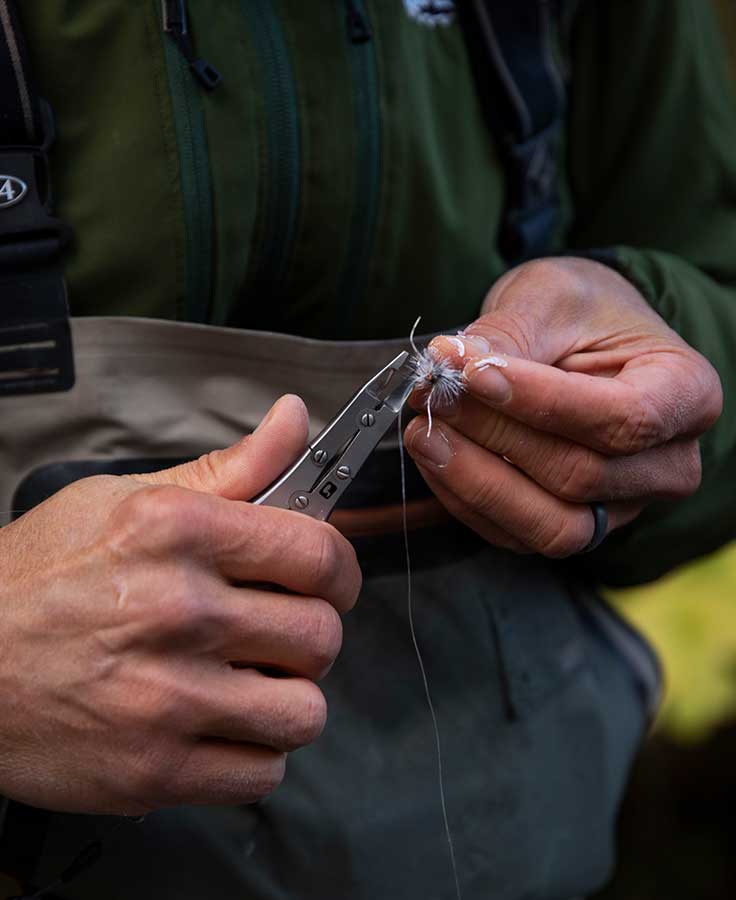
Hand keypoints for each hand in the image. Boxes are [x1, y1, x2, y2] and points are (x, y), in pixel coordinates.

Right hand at [0, 396, 360, 813]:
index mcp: (177, 533)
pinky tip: (220, 728)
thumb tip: (295, 417)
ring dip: (287, 700)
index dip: (339, 571)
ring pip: (304, 713)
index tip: (328, 582)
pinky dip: (252, 755)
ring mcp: (167, 698)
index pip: (318, 554)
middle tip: (275, 635)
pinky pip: (264, 774)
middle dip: (309, 636)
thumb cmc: (41, 576)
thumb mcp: (127, 500)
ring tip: (249, 685)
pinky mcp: (154, 770)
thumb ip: (228, 468)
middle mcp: (178, 612)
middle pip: (320, 637)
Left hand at [405, 257, 722, 555]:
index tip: (474, 374)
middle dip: (495, 436)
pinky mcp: (570, 525)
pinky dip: (465, 498)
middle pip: (579, 475)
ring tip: (424, 430)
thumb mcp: (550, 298)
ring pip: (549, 523)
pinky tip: (435, 454)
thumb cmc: (579, 312)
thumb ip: (506, 335)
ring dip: (475, 480)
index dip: (542, 403)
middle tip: (435, 394)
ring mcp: (619, 506)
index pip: (622, 419)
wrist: (579, 342)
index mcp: (686, 395)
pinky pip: (516, 534)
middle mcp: (666, 465)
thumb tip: (449, 366)